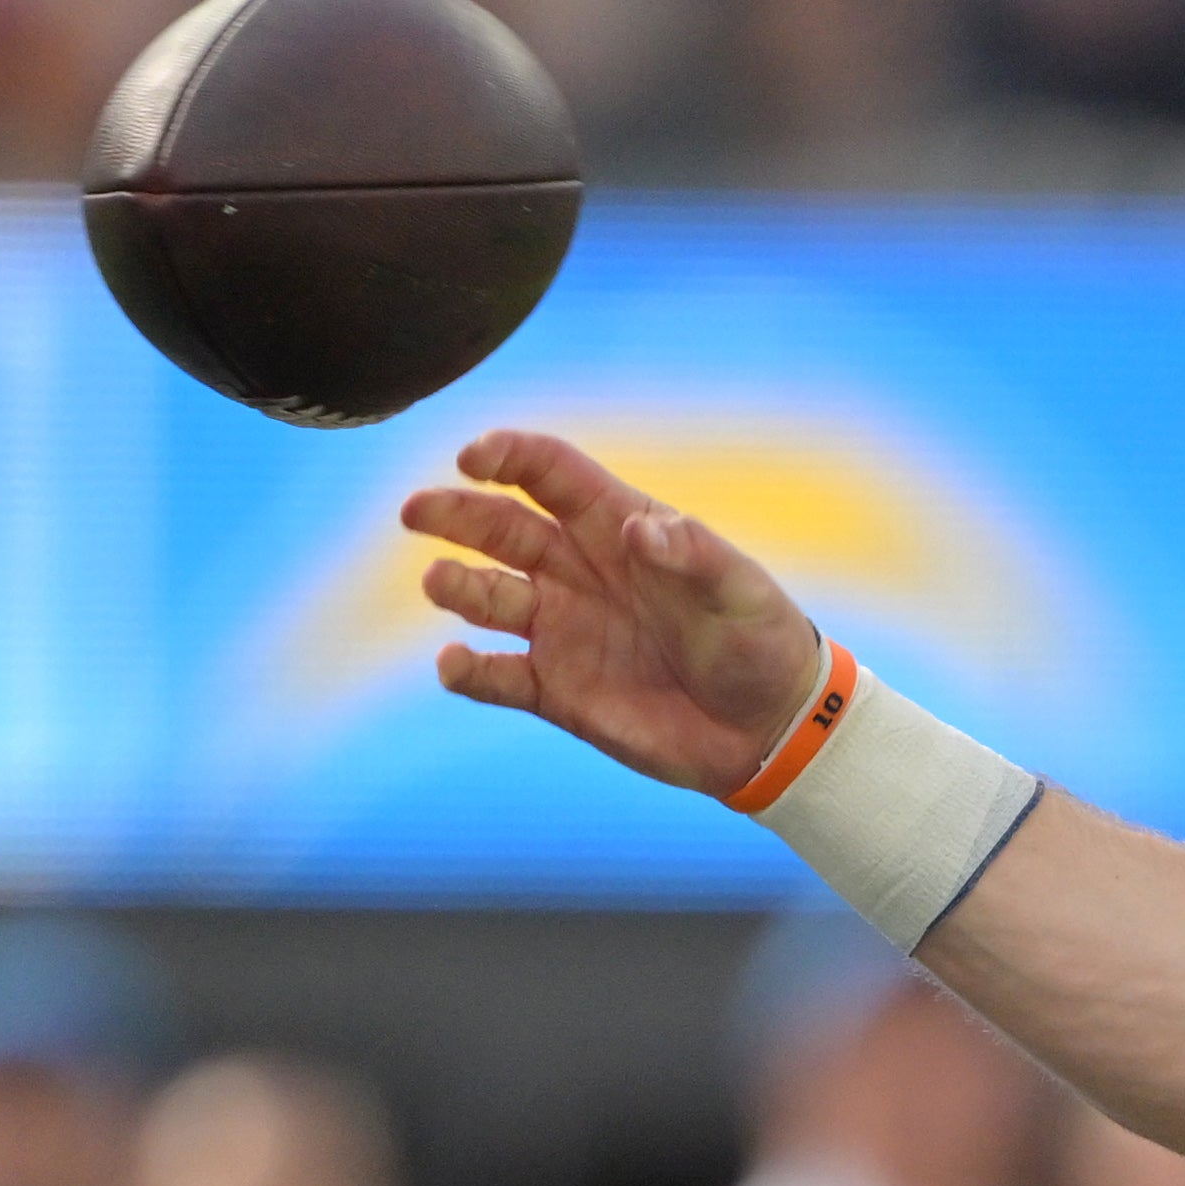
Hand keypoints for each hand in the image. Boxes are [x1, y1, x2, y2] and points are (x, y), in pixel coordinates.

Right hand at [401, 430, 824, 793]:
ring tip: (440, 584)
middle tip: (416, 511)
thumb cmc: (762, 642)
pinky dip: (467, 672)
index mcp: (618, 528)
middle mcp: (577, 571)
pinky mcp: (556, 691)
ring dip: (456, 587)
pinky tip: (453, 666)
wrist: (769, 729)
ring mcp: (562, 629)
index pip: (549, 474)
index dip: (508, 457)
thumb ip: (693, 554)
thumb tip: (636, 529)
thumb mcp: (741, 591)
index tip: (474, 457)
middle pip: (499, 526)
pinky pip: (496, 677)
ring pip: (487, 596)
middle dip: (453, 513)